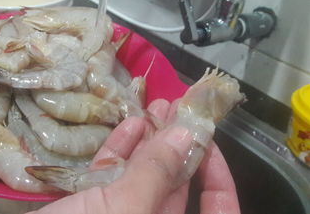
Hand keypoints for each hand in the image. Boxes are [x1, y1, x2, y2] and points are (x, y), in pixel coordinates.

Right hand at [28, 99, 239, 213]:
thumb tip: (186, 134)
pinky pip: (113, 179)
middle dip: (178, 146)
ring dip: (149, 142)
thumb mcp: (123, 209)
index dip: (219, 178)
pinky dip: (121, 152)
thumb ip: (156, 174)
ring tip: (156, 107)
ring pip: (143, 178)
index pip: (217, 212)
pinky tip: (129, 126)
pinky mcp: (91, 207)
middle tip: (179, 108)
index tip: (207, 140)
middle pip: (175, 187)